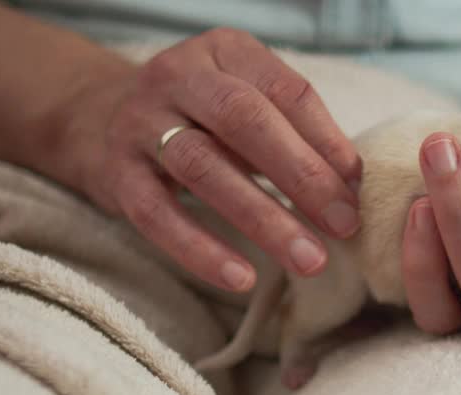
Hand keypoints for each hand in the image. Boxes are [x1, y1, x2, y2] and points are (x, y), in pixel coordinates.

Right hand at [63, 28, 361, 291]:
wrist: (103, 118)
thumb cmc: (206, 120)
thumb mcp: (251, 107)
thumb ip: (298, 134)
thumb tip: (352, 186)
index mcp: (225, 51)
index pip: (285, 91)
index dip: (326, 140)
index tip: (357, 189)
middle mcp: (178, 76)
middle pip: (244, 121)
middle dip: (301, 176)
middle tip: (343, 226)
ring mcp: (140, 122)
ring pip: (203, 168)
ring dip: (262, 219)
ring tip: (308, 260)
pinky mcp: (116, 172)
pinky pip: (158, 215)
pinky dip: (201, 249)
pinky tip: (241, 277)